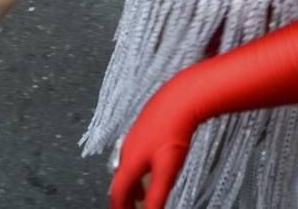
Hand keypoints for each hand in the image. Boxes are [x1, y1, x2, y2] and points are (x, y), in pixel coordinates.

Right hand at [110, 82, 194, 208]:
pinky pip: (135, 154)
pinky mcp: (144, 127)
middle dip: (125, 199)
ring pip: (128, 166)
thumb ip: (156, 197)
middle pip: (120, 180)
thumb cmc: (173, 131)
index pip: (117, 192)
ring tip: (142, 195)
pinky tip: (152, 167)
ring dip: (132, 185)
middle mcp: (127, 148)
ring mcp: (135, 136)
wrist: (181, 98)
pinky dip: (139, 169)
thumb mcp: (166, 171)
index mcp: (129, 161)